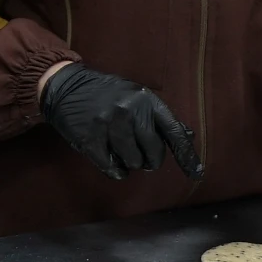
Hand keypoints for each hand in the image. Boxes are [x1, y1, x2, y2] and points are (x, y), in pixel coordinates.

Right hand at [41, 64, 202, 181]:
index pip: (174, 132)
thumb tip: (187, 136)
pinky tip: (109, 158)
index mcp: (146, 100)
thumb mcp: (134, 96)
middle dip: (148, 159)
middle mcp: (130, 111)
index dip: (187, 156)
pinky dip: (115, 169)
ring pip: (133, 163)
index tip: (196, 174)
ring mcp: (109, 125)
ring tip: (119, 148)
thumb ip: (158, 117)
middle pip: (154, 154)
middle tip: (138, 152)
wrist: (65, 87)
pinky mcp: (91, 140)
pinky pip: (113, 169)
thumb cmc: (105, 94)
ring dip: (129, 162)